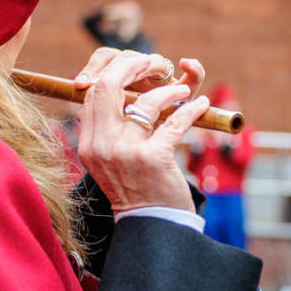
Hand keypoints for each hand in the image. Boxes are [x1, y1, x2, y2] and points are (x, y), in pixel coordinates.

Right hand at [75, 51, 209, 212]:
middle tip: (154, 63)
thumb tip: (118, 89)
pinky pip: (175, 122)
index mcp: (89, 144)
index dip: (114, 72)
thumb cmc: (137, 188)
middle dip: (133, 67)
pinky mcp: (153, 159)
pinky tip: (201, 105)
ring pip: (146, 101)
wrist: (151, 226)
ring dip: (170, 90)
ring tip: (183, 92)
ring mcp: (126, 152)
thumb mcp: (111, 159)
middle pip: (109, 87)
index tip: (135, 66)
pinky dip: (192, 110)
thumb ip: (110, 127)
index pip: (92, 93)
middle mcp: (102, 146)